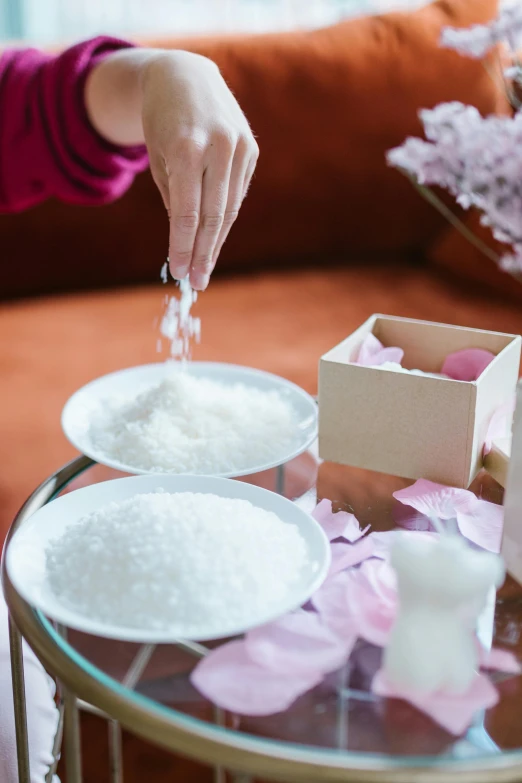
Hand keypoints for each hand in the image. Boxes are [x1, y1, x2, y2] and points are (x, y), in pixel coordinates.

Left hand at [141, 51, 258, 289]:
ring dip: (215, 242)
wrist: (184, 75)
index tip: (178, 273)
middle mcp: (218, 146)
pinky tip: (213, 238)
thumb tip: (187, 244)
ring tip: (203, 269)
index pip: (186, 211)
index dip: (182, 246)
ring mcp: (239, 146)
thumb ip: (172, 198)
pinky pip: (237, 194)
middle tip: (196, 282)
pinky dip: (224, 218)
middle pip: (212, 216)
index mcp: (187, 147)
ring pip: (229, 209)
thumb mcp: (157, 159)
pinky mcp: (251, 149)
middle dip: (202, 253)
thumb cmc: (162, 122)